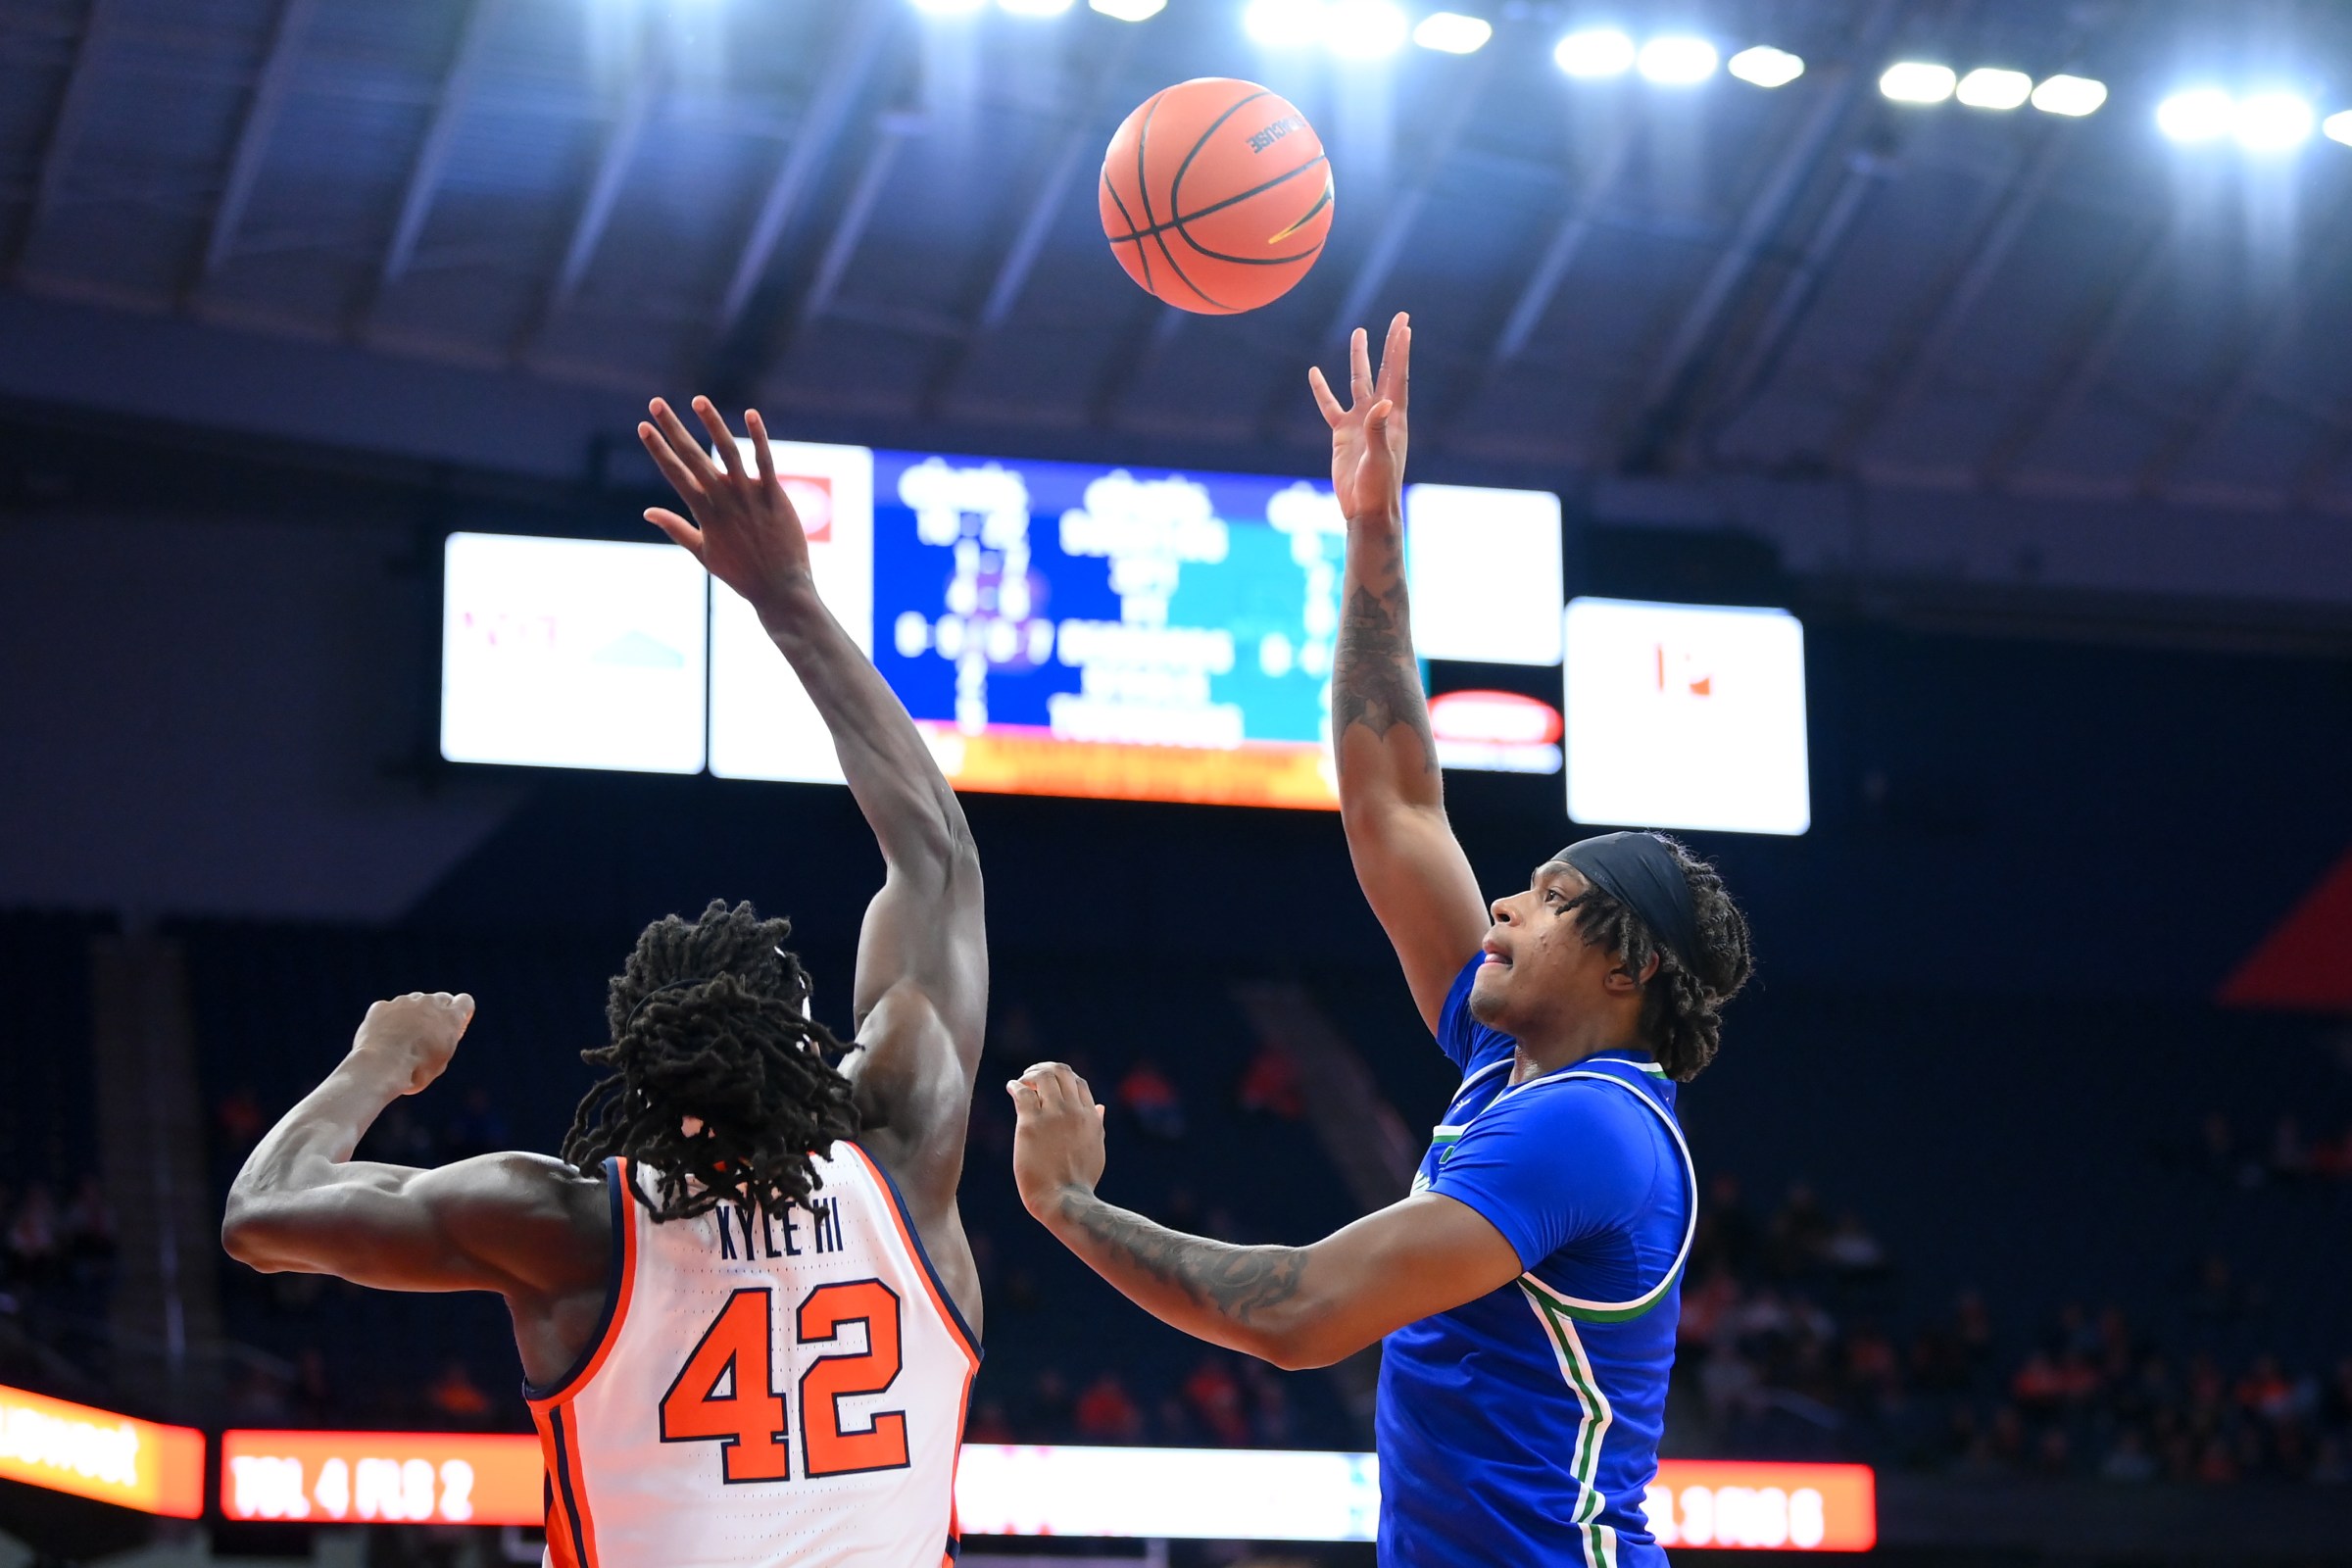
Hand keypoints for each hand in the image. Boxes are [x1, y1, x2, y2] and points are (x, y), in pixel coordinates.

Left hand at [351, 992, 474, 1094]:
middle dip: (436, 1012)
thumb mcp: (441, 1060)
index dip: (459, 1013)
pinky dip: (387, 1020)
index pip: (465, 1001)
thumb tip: (437, 1036)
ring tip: (401, 1039)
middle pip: (440, 999)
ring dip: (411, 1015)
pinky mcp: (381, 1006)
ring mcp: (404, 1002)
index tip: (452, 1027)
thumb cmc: (415, 1071)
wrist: (381, 1067)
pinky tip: (383, 1038)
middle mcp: (429, 1003)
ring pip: (413, 1002)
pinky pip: (388, 1009)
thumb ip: (443, 1041)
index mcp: (450, 1018)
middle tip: (427, 1034)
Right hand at [637, 397, 813, 618]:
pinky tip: (750, 414)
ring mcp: (749, 497)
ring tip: (697, 400)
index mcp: (704, 514)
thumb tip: (647, 512)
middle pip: (694, 458)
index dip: (658, 449)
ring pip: (728, 453)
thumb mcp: (703, 553)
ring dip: (712, 424)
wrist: (779, 589)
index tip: (643, 426)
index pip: (675, 474)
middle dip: (673, 428)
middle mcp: (723, 501)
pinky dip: (759, 438)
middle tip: (656, 403)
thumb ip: (676, 528)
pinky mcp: (775, 496)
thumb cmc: (741, 572)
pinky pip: (766, 462)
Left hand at [1007, 1063, 1106, 1220]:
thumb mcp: (1096, 1150)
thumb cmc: (1079, 1182)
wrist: (1065, 1200)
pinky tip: (1012, 1088)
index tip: (1049, 1084)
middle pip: (1061, 1072)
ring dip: (1030, 1074)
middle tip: (1032, 1076)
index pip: (1078, 1083)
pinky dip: (1016, 1085)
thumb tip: (1101, 1107)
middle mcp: (1074, 1112)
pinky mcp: (1031, 1124)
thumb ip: (1097, 1125)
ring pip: (1043, 1076)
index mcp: (1090, 1118)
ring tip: (1021, 1082)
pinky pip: (1023, 1093)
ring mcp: (1053, 1116)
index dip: (1063, 1078)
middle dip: (1045, 1068)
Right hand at [1308, 311, 1409, 524]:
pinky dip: (1322, 390)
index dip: (1400, 351)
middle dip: (1390, 345)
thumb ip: (1379, 430)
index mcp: (1393, 417)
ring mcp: (1361, 422)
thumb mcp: (1379, 459)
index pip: (1397, 376)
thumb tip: (1383, 404)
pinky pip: (1330, 406)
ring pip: (1358, 382)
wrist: (1366, 509)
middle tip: (1398, 318)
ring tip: (1359, 333)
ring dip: (1359, 358)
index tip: (1404, 326)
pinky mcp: (1343, 433)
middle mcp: (1380, 414)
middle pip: (1384, 371)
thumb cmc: (1378, 487)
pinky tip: (1314, 372)